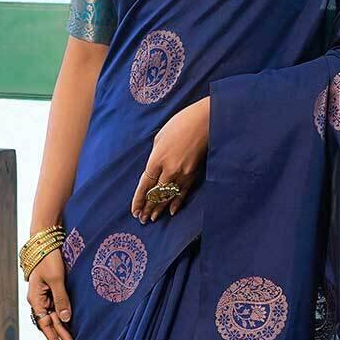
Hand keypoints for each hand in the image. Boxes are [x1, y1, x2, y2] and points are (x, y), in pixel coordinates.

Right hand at [27, 248, 73, 339]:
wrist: (45, 239)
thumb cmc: (48, 258)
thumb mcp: (56, 279)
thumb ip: (61, 299)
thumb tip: (65, 319)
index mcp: (36, 299)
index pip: (45, 324)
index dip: (54, 339)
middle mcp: (38, 299)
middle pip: (50, 323)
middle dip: (60, 336)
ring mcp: (44, 294)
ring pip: (53, 316)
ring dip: (63, 327)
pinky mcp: (50, 288)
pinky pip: (56, 306)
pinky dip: (63, 316)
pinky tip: (70, 322)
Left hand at [131, 96, 209, 221]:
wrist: (205, 121)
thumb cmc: (180, 123)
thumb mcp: (160, 137)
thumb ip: (155, 156)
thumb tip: (154, 169)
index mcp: (157, 159)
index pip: (145, 185)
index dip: (139, 200)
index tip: (134, 210)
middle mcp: (169, 169)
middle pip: (156, 194)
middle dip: (148, 208)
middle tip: (142, 219)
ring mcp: (183, 173)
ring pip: (169, 196)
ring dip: (160, 208)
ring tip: (152, 219)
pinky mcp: (194, 174)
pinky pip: (183, 192)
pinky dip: (176, 202)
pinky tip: (171, 211)